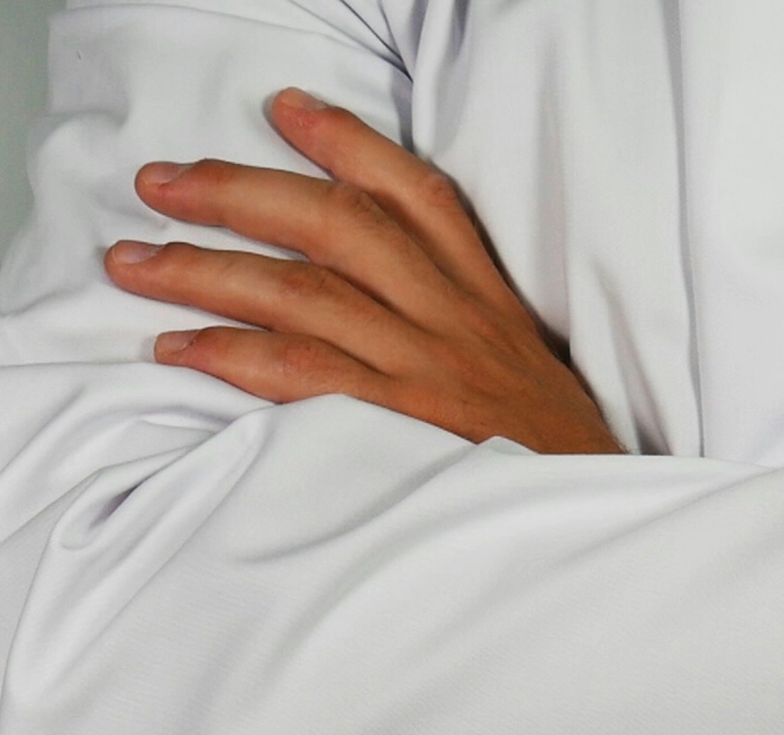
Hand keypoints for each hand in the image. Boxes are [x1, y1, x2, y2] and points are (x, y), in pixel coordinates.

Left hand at [104, 87, 622, 455]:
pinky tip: (177, 348)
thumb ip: (464, 326)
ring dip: (205, 269)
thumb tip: (381, 298)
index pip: (418, 197)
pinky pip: (302, 376)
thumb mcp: (526, 368)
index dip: (348, 143)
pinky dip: (231, 355)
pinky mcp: (401, 427)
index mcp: (487, 300)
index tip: (285, 110)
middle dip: (239, 192)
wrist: (594, 519)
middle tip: (161, 182)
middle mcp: (454, 321)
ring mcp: (426, 372)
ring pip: (302, 292)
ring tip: (133, 261)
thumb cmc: (552, 455)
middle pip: (338, 225)